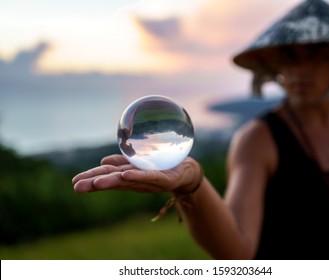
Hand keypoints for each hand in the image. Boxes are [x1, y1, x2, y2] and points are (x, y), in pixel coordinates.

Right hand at [72, 154, 199, 193]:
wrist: (186, 171)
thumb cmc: (161, 166)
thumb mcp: (139, 162)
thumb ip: (123, 162)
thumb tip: (103, 160)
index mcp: (129, 174)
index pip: (107, 175)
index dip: (91, 178)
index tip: (74, 182)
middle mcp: (136, 179)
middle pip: (114, 179)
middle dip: (95, 183)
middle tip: (77, 187)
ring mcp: (149, 181)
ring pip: (128, 181)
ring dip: (111, 181)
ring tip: (96, 183)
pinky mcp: (164, 179)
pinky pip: (150, 176)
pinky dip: (138, 176)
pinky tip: (126, 175)